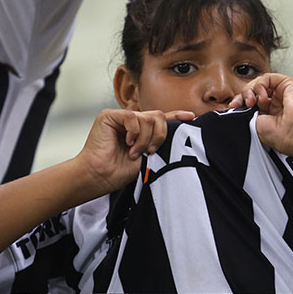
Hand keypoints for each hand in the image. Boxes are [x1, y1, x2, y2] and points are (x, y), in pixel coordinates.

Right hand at [76, 109, 193, 195]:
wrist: (100, 176)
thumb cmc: (119, 171)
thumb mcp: (148, 157)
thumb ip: (158, 142)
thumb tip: (178, 133)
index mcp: (142, 131)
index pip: (162, 119)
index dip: (177, 116)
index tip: (192, 117)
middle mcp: (132, 122)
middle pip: (158, 117)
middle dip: (159, 136)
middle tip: (150, 152)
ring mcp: (121, 118)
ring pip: (147, 118)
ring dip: (145, 139)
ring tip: (135, 152)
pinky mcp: (109, 116)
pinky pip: (132, 117)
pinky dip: (134, 132)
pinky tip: (128, 143)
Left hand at [229, 73, 292, 158]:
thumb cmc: (283, 136)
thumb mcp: (256, 126)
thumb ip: (246, 114)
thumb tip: (237, 108)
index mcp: (270, 117)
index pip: (251, 103)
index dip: (240, 103)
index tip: (232, 108)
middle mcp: (277, 105)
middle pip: (253, 92)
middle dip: (243, 97)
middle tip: (240, 105)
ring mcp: (282, 94)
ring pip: (259, 84)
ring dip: (250, 91)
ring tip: (252, 102)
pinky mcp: (288, 84)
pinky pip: (267, 78)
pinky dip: (259, 85)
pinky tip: (262, 97)